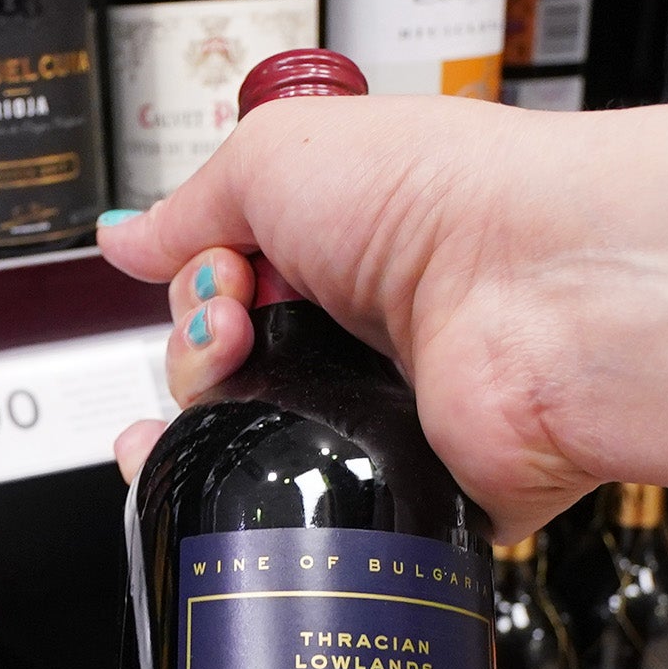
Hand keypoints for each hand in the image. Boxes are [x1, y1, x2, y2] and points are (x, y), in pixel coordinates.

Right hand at [94, 93, 636, 533]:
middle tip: (236, 322)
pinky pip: (298, 515)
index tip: (215, 273)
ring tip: (245, 375)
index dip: (196, 281)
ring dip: (205, 410)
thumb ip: (189, 205)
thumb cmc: (440, 197)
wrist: (541, 291)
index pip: (226, 281)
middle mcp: (364, 327)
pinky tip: (217, 469)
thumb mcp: (275, 154)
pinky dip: (240, 498)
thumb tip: (126, 237)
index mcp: (343, 242)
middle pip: (221, 364)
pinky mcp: (402, 487)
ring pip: (243, 440)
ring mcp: (381, 411)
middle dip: (196, 342)